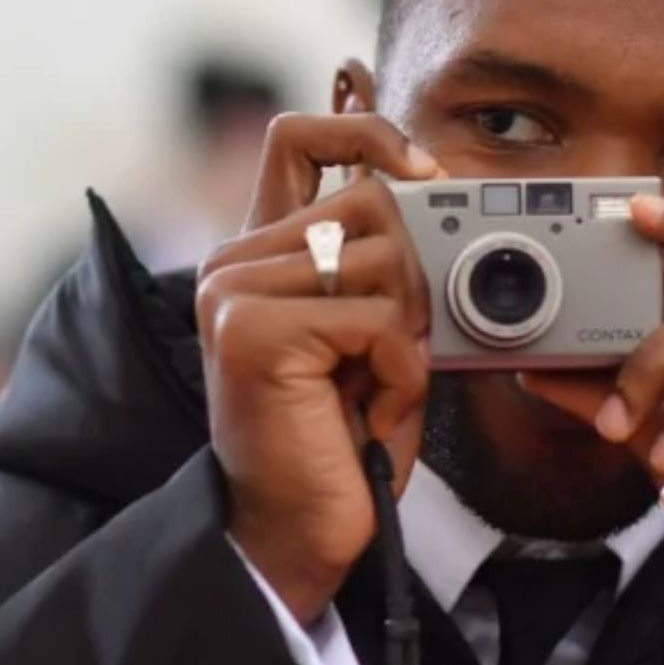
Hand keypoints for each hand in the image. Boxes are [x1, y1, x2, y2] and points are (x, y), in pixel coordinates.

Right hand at [198, 112, 442, 624]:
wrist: (300, 533)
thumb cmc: (343, 440)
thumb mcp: (371, 336)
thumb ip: (384, 264)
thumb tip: (430, 189)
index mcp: (260, 254)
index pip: (300, 138)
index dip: (367, 131)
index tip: (424, 171)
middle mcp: (233, 263)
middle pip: (369, 198)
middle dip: (415, 277)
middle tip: (396, 351)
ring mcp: (234, 292)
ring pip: (384, 261)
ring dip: (408, 338)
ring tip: (374, 391)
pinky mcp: (253, 330)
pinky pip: (378, 319)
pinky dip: (398, 373)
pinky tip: (366, 414)